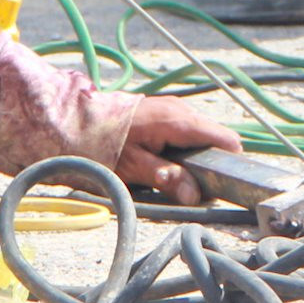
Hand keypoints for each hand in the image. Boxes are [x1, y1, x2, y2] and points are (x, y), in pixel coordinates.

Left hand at [113, 96, 243, 204]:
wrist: (75, 122)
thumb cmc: (102, 145)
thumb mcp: (133, 167)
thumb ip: (167, 179)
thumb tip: (196, 195)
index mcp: (177, 121)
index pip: (224, 138)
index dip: (228, 162)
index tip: (220, 185)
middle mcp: (181, 109)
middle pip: (215, 137)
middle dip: (210, 163)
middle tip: (192, 186)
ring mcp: (173, 107)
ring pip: (201, 134)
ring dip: (196, 156)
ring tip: (176, 176)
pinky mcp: (164, 111)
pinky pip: (186, 130)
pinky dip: (184, 147)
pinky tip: (167, 161)